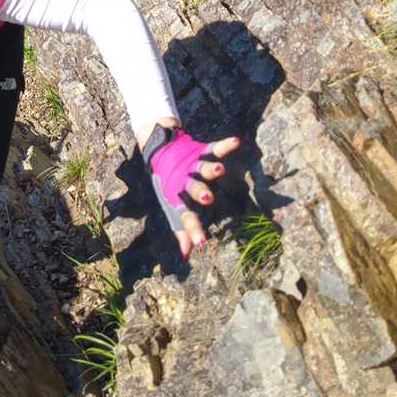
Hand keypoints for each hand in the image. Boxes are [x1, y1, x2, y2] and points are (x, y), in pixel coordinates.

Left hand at [147, 130, 240, 259]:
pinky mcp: (201, 150)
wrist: (160, 150)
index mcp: (178, 196)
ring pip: (204, 167)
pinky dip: (225, 145)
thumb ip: (181, 229)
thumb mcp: (172, 206)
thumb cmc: (169, 184)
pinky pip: (215, 147)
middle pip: (194, 187)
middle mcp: (186, 181)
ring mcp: (194, 165)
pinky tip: (236, 142)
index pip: (185, 215)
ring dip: (211, 169)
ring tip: (219, 170)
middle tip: (207, 198)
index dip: (192, 228)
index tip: (202, 242)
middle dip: (200, 192)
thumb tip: (186, 254)